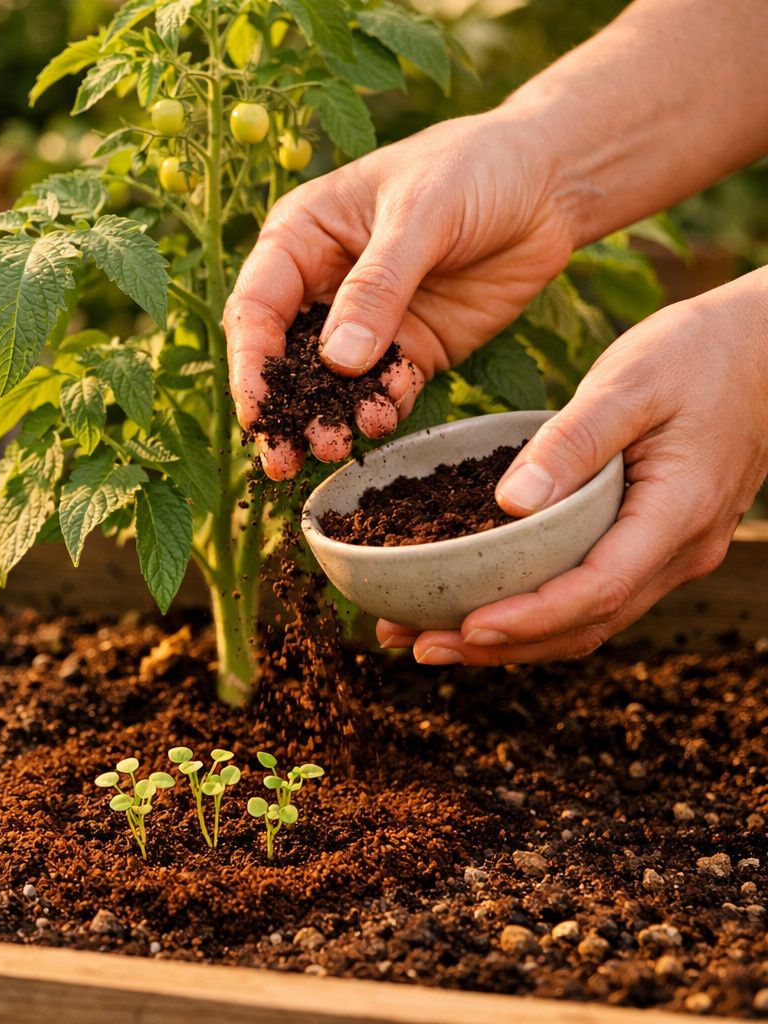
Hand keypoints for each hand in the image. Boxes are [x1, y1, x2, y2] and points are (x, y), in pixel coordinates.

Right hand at [223, 112, 577, 478]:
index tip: (258, 410)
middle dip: (282, 410)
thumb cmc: (473, 167)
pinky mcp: (412, 350)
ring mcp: (368, 323)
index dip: (250, 362)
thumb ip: (378, 285)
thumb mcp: (422, 212)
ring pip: (331, 386)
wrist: (552, 181)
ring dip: (329, 419)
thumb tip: (337, 360)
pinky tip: (387, 415)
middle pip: (283, 359)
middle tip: (285, 457)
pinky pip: (386, 391)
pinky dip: (383, 409)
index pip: (256, 308)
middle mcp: (322, 286)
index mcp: (301, 239)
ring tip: (337, 446)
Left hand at [379, 269, 767, 663]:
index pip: (597, 592)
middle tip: (418, 649)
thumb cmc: (698, 352)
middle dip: (500, 647)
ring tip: (427, 638)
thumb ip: (572, 442)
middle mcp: (679, 550)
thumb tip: (508, 504)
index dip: (528, 620)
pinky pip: (592, 592)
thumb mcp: (630, 382)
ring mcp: (669, 553)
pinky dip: (534, 609)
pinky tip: (477, 602)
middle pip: (585, 624)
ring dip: (510, 639)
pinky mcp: (651, 541)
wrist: (766, 343)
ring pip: (587, 619)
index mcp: (677, 515)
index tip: (464, 629)